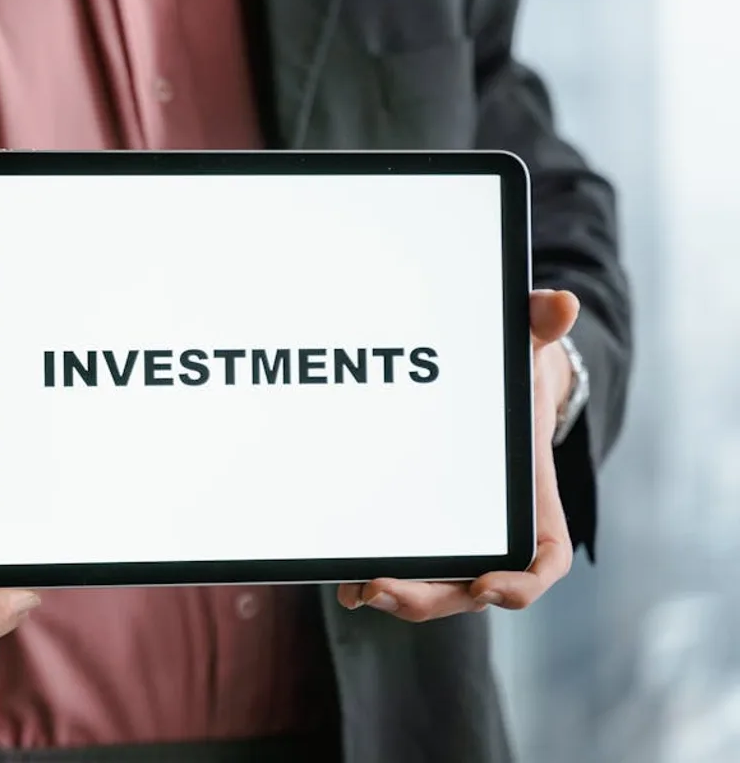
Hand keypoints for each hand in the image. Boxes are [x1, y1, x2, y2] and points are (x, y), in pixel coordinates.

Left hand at [336, 289, 580, 621]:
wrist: (487, 390)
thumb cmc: (513, 380)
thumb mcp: (526, 352)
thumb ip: (540, 327)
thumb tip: (560, 303)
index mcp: (533, 506)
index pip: (542, 561)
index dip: (521, 584)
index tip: (489, 586)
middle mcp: (495, 533)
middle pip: (471, 588)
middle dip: (430, 598)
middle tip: (382, 589)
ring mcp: (456, 537)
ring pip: (433, 586)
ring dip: (397, 595)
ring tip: (356, 588)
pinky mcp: (420, 530)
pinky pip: (404, 563)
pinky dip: (374, 574)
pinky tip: (342, 575)